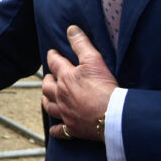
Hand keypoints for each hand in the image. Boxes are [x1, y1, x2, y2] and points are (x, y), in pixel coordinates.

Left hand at [41, 26, 117, 141]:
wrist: (112, 116)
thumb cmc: (104, 87)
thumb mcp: (94, 60)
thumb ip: (81, 44)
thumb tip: (71, 29)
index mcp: (66, 78)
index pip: (54, 63)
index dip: (52, 56)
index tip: (52, 53)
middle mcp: (61, 95)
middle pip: (47, 86)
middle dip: (47, 79)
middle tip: (49, 76)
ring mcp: (65, 113)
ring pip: (49, 106)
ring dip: (47, 100)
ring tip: (47, 97)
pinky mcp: (72, 129)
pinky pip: (59, 131)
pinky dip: (56, 129)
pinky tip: (56, 129)